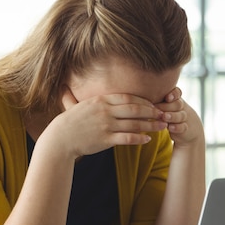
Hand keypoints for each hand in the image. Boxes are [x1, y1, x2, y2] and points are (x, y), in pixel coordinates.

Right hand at [44, 90, 166, 158]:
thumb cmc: (69, 122)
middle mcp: (105, 111)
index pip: (128, 98)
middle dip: (152, 112)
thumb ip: (88, 97)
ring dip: (151, 125)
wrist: (60, 139)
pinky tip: (147, 140)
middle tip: (164, 114)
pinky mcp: (105, 140)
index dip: (144, 101)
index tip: (154, 104)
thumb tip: (79, 85)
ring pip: (134, 124)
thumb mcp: (80, 105)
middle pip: (135, 109)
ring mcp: (106, 125)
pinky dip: (139, 138)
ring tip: (162, 127)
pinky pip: (126, 138)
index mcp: (101, 100)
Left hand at [155, 87, 203, 146]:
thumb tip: (135, 95)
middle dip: (167, 106)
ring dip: (172, 116)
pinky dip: (177, 127)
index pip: (177, 93)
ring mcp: (183, 118)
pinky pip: (183, 127)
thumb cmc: (165, 115)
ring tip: (164, 117)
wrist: (183, 129)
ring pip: (181, 115)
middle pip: (178, 104)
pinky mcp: (184, 129)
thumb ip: (152, 101)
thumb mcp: (160, 107)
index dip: (173, 94)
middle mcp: (180, 107)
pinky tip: (170, 127)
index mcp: (174, 99)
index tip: (167, 97)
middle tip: (156, 108)